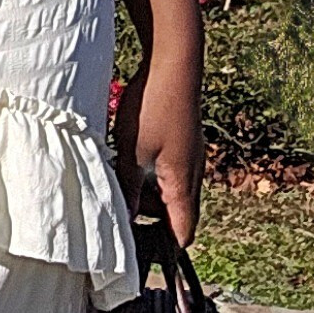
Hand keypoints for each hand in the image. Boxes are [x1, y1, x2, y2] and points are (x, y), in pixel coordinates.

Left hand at [117, 61, 203, 246]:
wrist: (173, 63)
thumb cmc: (152, 107)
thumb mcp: (131, 153)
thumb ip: (128, 190)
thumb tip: (124, 220)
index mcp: (183, 184)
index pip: (183, 233)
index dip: (164, 248)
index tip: (140, 249)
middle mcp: (193, 174)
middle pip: (176, 213)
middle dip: (148, 216)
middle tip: (119, 204)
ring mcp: (191, 156)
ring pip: (170, 189)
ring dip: (147, 191)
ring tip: (120, 175)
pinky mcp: (184, 141)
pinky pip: (169, 168)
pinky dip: (151, 171)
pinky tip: (129, 155)